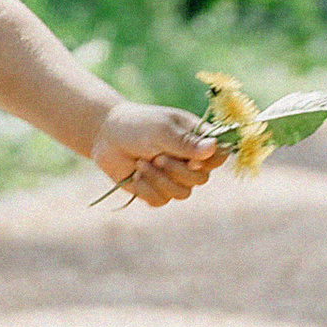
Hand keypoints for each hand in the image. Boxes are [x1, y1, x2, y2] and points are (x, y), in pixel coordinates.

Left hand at [90, 98, 217, 206]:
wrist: (106, 136)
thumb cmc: (137, 125)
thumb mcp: (161, 130)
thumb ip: (186, 142)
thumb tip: (213, 148)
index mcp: (196, 139)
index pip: (220, 155)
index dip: (210, 162)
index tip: (190, 159)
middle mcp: (189, 160)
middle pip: (202, 179)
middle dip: (177, 171)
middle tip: (157, 157)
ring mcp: (174, 177)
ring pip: (182, 193)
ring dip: (160, 180)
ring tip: (142, 163)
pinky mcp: (157, 191)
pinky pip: (161, 201)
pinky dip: (147, 189)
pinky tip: (136, 175)